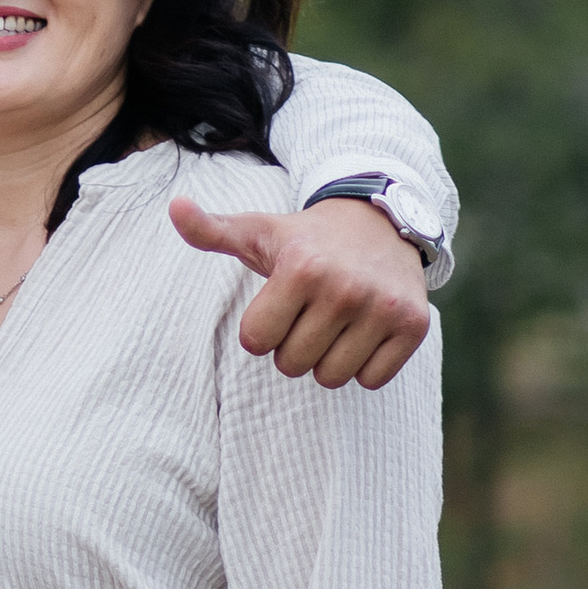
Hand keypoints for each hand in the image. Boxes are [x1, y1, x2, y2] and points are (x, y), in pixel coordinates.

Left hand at [168, 193, 430, 389]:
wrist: (381, 222)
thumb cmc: (307, 238)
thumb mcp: (258, 230)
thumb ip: (211, 230)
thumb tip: (174, 208)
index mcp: (301, 267)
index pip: (256, 342)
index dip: (261, 330)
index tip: (277, 305)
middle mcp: (345, 288)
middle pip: (293, 364)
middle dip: (293, 347)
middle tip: (308, 314)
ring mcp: (383, 308)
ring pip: (331, 378)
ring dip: (327, 360)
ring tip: (335, 323)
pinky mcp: (413, 326)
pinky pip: (372, 380)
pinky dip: (364, 366)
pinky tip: (363, 332)